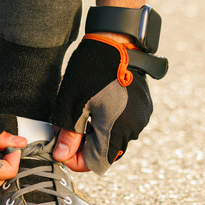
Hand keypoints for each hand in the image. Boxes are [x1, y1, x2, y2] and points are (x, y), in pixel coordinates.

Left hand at [51, 34, 154, 174]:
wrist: (116, 41)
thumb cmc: (91, 70)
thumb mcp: (72, 104)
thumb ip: (69, 134)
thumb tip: (62, 156)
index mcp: (116, 130)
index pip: (96, 163)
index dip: (77, 161)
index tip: (62, 149)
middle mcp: (133, 128)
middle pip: (106, 152)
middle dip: (84, 147)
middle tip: (65, 131)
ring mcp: (141, 118)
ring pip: (114, 139)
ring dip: (95, 135)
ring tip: (78, 117)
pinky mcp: (143, 107)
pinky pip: (124, 125)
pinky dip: (108, 123)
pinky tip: (94, 108)